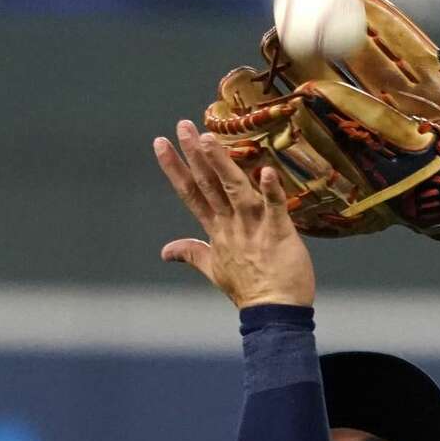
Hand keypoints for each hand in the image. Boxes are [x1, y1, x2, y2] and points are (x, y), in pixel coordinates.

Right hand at [153, 121, 315, 308]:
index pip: (191, 193)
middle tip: (182, 126)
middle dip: (194, 156)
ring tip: (208, 139)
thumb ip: (192, 254)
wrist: (274, 315)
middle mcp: (231, 225)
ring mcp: (254, 228)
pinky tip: (267, 171)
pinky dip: (271, 191)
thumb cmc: (249, 291)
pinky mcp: (279, 234)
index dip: (175, 168)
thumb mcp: (214, 270)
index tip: (160, 143)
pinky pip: (275, 208)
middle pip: (208, 185)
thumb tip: (166, 251)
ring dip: (221, 164)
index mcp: (216, 230)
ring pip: (235, 190)